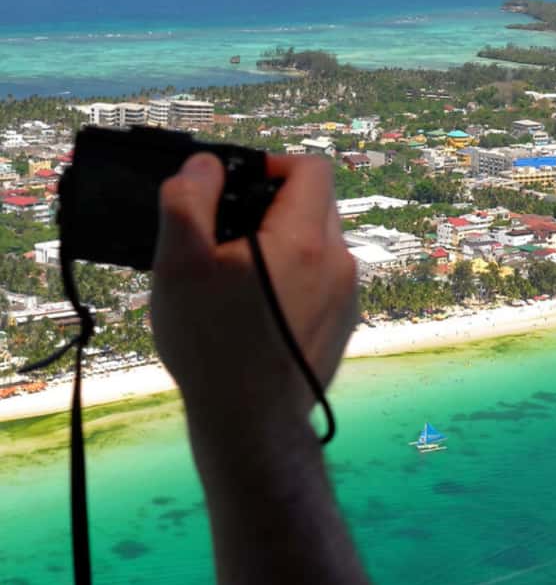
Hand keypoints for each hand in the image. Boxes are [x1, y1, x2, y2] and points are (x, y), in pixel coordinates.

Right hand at [151, 153, 357, 444]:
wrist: (251, 421)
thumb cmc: (212, 344)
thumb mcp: (180, 264)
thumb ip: (187, 201)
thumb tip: (205, 165)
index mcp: (306, 239)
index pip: (311, 169)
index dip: (272, 164)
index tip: (236, 183)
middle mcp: (340, 261)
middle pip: (317, 204)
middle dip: (273, 204)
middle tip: (227, 230)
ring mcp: (347, 294)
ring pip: (319, 243)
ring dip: (283, 243)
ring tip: (237, 273)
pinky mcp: (344, 321)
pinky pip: (322, 278)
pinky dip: (294, 276)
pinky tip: (258, 305)